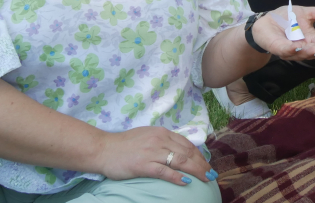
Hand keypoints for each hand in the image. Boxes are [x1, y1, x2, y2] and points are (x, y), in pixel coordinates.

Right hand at [95, 126, 212, 185]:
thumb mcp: (147, 136)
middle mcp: (159, 140)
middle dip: (202, 164)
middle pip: (187, 153)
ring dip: (196, 170)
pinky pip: (165, 171)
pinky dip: (177, 177)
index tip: (206, 164)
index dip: (200, 155)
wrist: (103, 149)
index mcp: (162, 133)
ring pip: (180, 161)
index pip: (187, 144)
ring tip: (206, 178)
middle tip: (211, 174)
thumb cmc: (124, 145)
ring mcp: (152, 152)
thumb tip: (179, 150)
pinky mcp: (143, 165)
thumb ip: (163, 141)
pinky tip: (186, 182)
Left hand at [251, 4, 314, 58]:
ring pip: (300, 53)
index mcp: (309, 38)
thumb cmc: (287, 18)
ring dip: (308, 52)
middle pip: (312, 50)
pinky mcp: (277, 47)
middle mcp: (301, 46)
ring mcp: (289, 49)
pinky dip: (292, 49)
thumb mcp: (306, 12)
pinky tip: (298, 46)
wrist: (266, 21)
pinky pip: (285, 50)